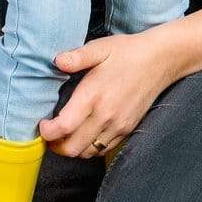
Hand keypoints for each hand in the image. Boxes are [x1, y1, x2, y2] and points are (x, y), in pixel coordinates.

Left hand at [39, 30, 180, 157]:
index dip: (47, 132)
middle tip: (49, 133)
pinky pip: (102, 149)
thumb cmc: (127, 52)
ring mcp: (118, 126)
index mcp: (94, 95)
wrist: (160, 61)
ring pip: (87, 153)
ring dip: (72, 148)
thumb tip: (57, 61)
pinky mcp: (127, 130)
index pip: (64, 127)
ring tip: (65, 134)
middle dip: (55, 145)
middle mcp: (105, 116)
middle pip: (72, 148)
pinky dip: (89, 147)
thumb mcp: (100, 48)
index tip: (42, 125)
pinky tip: (84, 133)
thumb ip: (77, 57)